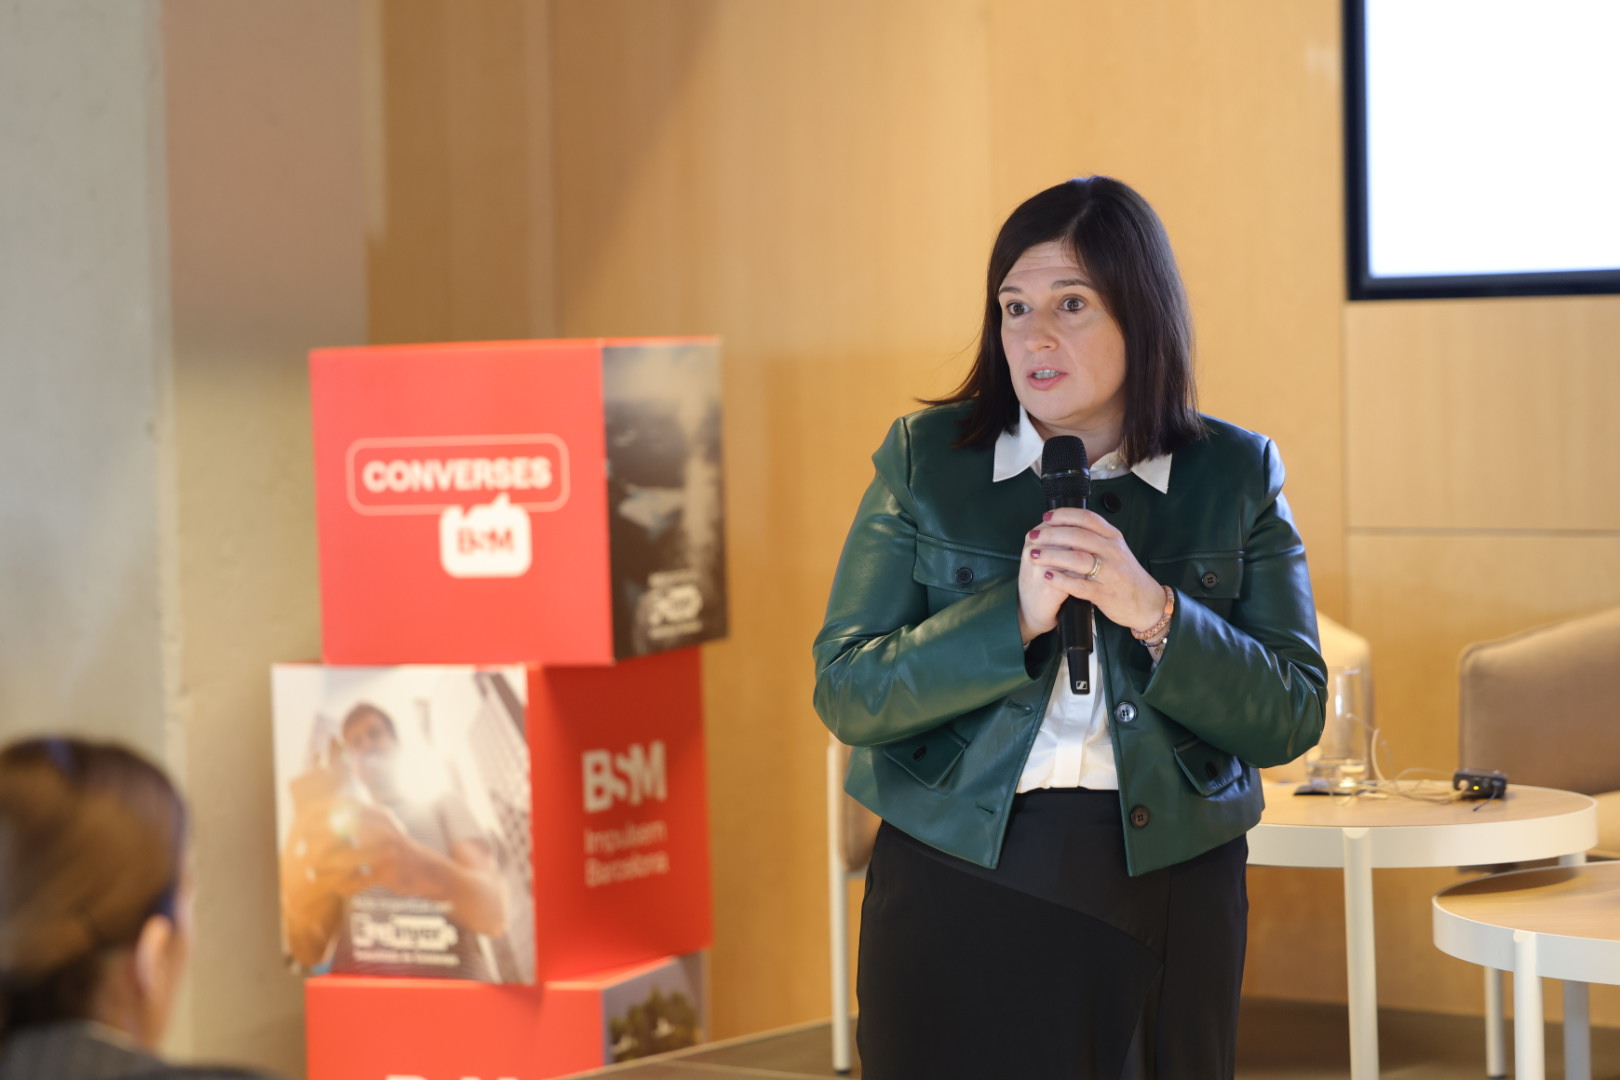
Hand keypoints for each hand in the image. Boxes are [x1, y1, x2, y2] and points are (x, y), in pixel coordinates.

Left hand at [306, 799, 419, 896]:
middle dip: (316, 839)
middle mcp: (383, 828)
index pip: (343, 804)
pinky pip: (357, 881)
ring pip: (346, 857)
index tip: (300, 824)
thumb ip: (357, 819)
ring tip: (311, 873)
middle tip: (299, 850)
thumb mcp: (380, 827)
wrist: (427, 870)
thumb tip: (318, 818)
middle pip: (341, 827)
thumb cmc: (393, 850)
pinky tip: (338, 889)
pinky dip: (344, 886)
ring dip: (325, 867)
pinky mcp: (389, 873)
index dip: (318, 812)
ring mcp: (387, 850)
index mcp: (378, 814)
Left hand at [1018, 508, 1165, 640]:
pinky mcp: (1104, 593)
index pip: (1088, 518)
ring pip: (1077, 559)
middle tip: (1033, 536)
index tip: (1047, 516)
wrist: (1146, 602)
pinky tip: (1048, 576)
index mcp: (1113, 538)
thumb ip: (1095, 537)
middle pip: (1078, 536)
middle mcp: (1112, 552)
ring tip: (1034, 555)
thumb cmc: (1125, 575)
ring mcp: (1109, 573)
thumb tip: (1065, 525)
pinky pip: (1079, 585)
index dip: (1065, 515)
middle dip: (1051, 535)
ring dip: (1052, 555)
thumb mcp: (1115, 550)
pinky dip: (1061, 580)